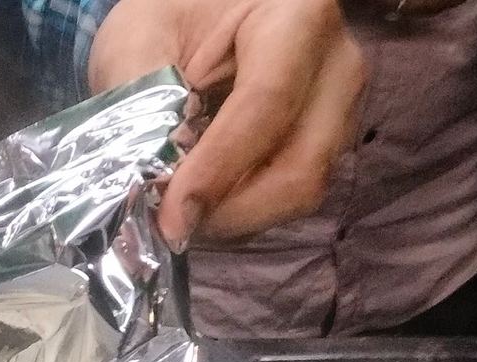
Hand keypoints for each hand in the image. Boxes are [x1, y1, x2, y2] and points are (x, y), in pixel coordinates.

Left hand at [89, 0, 365, 247]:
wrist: (198, 11)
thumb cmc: (169, 14)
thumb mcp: (138, 39)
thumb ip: (142, 102)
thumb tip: (152, 177)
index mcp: (297, 16)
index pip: (266, 104)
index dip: (217, 170)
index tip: (171, 215)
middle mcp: (336, 65)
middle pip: (301, 165)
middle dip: (230, 210)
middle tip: (171, 225)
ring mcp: (339, 109)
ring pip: (301, 190)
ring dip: (235, 216)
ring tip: (179, 213)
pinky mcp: (325, 143)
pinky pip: (290, 195)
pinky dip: (242, 211)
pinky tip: (202, 202)